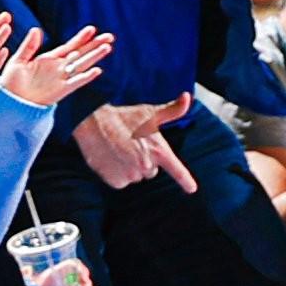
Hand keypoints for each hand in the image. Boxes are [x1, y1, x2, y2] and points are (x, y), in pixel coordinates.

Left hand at [0, 25, 114, 108]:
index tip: (92, 29)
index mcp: (49, 60)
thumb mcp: (18, 60)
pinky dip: (85, 76)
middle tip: (110, 36)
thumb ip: (29, 46)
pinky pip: (75, 82)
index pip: (69, 46)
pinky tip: (97, 70)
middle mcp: (58, 69)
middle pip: (81, 54)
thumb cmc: (11, 82)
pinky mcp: (60, 91)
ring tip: (108, 47)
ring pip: (82, 65)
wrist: (8, 102)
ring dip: (95, 57)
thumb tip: (37, 29)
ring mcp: (61, 80)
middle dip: (95, 45)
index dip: (81, 38)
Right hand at [75, 96, 196, 192]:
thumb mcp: (149, 112)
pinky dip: (116, 173)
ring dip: (129, 168)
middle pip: (151, 171)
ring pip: (135, 177)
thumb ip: (172, 110)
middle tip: (132, 146)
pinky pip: (121, 182)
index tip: (192, 189)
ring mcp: (131, 175)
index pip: (176, 169)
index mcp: (159, 150)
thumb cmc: (124, 116)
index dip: (185, 180)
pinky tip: (111, 159)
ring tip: (119, 151)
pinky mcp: (116, 181)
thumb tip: (188, 96)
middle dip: (144, 161)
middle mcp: (147, 165)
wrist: (93, 122)